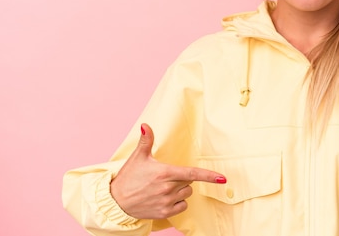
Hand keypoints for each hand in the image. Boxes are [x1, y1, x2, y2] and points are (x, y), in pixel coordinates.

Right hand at [110, 123, 226, 218]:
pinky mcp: (164, 213)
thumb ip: (146, 141)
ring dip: (181, 190)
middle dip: (182, 178)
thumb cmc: (128, 178)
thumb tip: (146, 125)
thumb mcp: (137, 158)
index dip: (209, 176)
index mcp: (164, 173)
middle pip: (189, 181)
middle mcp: (168, 188)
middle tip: (166, 177)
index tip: (222, 178)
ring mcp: (166, 202)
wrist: (116, 202)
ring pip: (187, 193)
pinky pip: (182, 206)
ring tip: (164, 187)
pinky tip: (165, 198)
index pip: (192, 173)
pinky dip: (178, 202)